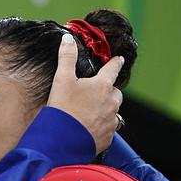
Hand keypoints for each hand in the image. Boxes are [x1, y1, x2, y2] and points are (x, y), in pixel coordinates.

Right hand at [47, 34, 123, 152]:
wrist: (62, 141)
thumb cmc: (63, 109)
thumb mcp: (61, 79)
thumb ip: (66, 57)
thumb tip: (67, 39)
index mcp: (102, 85)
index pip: (113, 68)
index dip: (115, 62)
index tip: (119, 59)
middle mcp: (112, 102)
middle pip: (115, 91)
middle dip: (108, 90)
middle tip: (93, 93)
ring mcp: (111, 121)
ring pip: (113, 111)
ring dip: (105, 109)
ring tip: (89, 112)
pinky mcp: (108, 137)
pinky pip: (108, 128)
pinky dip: (101, 126)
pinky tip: (88, 127)